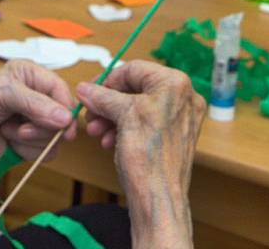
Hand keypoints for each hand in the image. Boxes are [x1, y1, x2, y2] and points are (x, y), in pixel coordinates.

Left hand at [0, 60, 76, 171]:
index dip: (65, 105)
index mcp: (30, 76)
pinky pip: (44, 152)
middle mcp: (34, 98)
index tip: (64, 122)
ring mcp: (31, 123)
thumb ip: (37, 104)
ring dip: (31, 138)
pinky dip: (27, 150)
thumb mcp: (4, 92)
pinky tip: (8, 142)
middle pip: (62, 115)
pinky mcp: (27, 145)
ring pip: (54, 136)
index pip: (60, 89)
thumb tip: (66, 118)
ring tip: (8, 131)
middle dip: (43, 125)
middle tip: (23, 128)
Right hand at [76, 61, 205, 247]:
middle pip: (136, 88)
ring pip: (138, 107)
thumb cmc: (148, 157)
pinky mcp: (174, 135)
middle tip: (90, 115)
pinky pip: (145, 123)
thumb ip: (103, 97)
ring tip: (96, 132)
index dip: (108, 79)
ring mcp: (181, 117)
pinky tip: (109, 141)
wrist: (158, 199)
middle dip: (109, 102)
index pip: (136, 69)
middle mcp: (184, 97)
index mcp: (176, 84)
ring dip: (113, 117)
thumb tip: (85, 88)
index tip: (89, 91)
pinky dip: (125, 128)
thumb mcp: (122, 117)